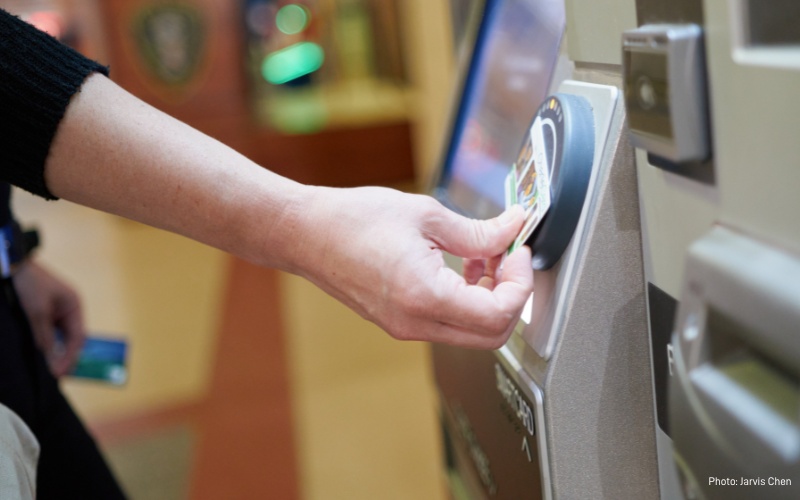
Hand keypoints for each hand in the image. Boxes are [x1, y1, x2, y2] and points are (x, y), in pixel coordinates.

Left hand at [12, 260, 85, 376]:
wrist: (12, 265)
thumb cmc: (29, 284)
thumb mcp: (37, 312)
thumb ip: (44, 336)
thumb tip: (51, 360)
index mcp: (74, 306)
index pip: (78, 336)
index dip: (71, 355)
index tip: (61, 372)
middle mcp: (68, 310)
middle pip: (70, 338)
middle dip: (63, 356)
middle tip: (55, 374)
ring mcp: (55, 311)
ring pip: (57, 337)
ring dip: (53, 351)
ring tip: (46, 367)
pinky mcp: (42, 313)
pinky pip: (47, 332)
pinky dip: (44, 343)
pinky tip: (39, 353)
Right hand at [289, 187, 532, 348]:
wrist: (305, 234)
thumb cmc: (351, 221)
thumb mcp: (425, 215)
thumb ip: (477, 230)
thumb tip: (512, 229)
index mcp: (424, 297)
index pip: (498, 315)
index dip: (520, 284)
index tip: (519, 252)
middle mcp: (415, 323)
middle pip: (491, 336)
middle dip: (510, 296)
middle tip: (508, 257)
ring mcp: (406, 328)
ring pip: (471, 332)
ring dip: (489, 297)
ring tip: (482, 255)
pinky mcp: (400, 323)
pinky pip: (448, 323)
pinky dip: (466, 300)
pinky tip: (459, 265)